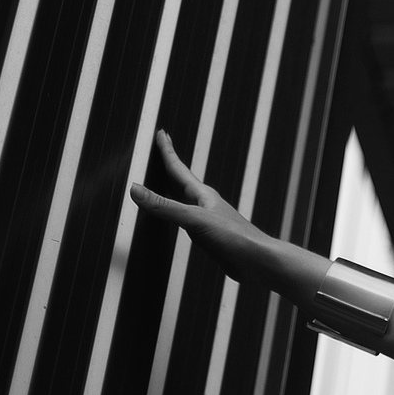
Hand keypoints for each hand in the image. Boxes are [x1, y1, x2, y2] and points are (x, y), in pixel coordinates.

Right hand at [129, 131, 279, 285]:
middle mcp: (204, 203)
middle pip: (180, 180)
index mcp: (202, 195)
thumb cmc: (235, 238)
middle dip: (168, 164)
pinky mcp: (208, 235)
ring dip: (170, 187)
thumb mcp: (194, 220)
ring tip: (162, 179)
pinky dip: (174, 211)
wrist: (258, 261)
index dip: (167, 150)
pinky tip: (175, 215)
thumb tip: (135, 189)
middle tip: (159, 149)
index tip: (160, 133)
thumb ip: (165, 206)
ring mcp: (207, 218)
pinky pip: (185, 217)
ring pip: (182, 198)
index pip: (179, 168)